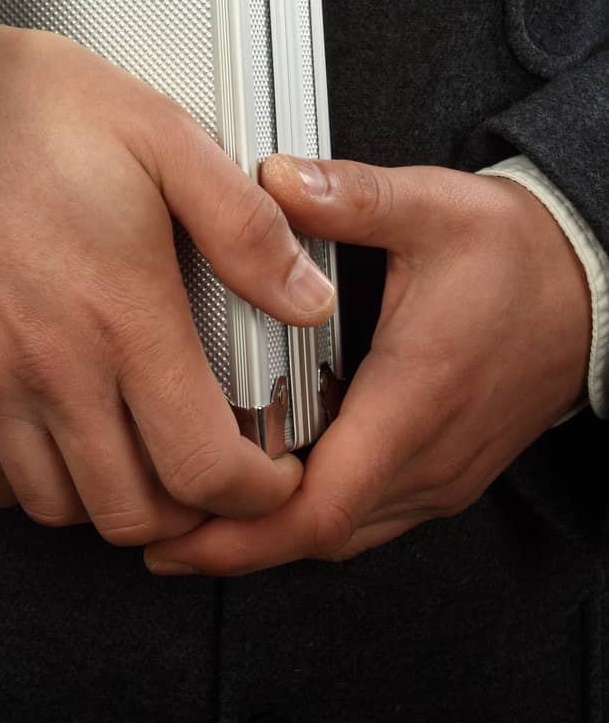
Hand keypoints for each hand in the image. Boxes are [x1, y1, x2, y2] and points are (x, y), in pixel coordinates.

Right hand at [0, 19, 336, 545]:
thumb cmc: (28, 111)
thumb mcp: (164, 138)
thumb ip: (244, 226)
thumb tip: (307, 295)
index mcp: (125, 317)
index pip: (205, 468)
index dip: (255, 493)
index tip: (270, 472)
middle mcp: (57, 368)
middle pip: (134, 510)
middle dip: (190, 508)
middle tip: (210, 469)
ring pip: (55, 506)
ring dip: (106, 499)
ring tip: (134, 459)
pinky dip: (5, 487)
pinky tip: (37, 448)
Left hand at [145, 155, 590, 574]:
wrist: (590, 286)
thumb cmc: (515, 254)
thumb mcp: (431, 206)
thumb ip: (348, 195)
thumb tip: (273, 178)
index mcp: (415, 398)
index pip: (324, 503)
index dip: (244, 529)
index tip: (178, 529)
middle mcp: (428, 456)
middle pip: (320, 534)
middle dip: (234, 544)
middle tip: (157, 532)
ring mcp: (438, 474)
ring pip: (343, 535)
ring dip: (268, 539)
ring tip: (192, 521)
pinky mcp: (441, 471)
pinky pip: (367, 516)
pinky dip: (309, 518)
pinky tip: (264, 495)